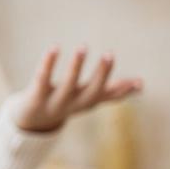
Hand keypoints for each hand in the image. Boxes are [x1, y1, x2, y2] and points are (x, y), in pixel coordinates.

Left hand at [12, 46, 142, 133]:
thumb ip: (113, 91)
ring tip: (84, 47)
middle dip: (101, 74)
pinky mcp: (34, 97)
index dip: (122, 91)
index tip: (138, 82)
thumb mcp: (88, 97)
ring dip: (76, 67)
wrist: (28, 121)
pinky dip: (48, 63)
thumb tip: (141, 84)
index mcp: (86, 103)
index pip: (107, 98)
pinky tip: (54, 47)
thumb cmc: (63, 102)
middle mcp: (72, 105)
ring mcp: (53, 103)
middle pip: (90, 92)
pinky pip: (41, 79)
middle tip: (110, 54)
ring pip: (66, 85)